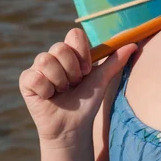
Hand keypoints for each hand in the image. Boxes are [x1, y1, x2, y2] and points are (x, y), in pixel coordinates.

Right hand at [19, 28, 136, 147]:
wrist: (73, 126)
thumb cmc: (87, 101)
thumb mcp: (102, 79)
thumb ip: (115, 60)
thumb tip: (133, 44)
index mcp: (71, 51)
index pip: (74, 34)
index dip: (82, 52)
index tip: (87, 70)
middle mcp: (53, 55)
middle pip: (60, 47)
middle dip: (72, 70)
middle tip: (74, 83)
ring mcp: (38, 67)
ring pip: (46, 60)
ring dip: (59, 80)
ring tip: (63, 90)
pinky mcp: (27, 81)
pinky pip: (34, 77)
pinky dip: (46, 90)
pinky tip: (49, 96)